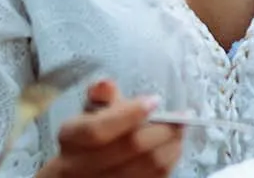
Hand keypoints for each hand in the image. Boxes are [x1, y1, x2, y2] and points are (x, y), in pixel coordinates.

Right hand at [35, 80, 183, 177]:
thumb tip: (105, 84)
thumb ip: (101, 96)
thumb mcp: (89, 113)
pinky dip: (169, 161)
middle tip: (182, 117)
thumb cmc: (88, 139)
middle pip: (129, 147)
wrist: (79, 173)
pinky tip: (173, 148)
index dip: (129, 114)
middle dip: (162, 129)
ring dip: (171, 146)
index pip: (98, 129)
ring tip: (180, 131)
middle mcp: (80, 165)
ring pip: (147, 166)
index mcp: (71, 137)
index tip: (155, 101)